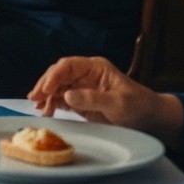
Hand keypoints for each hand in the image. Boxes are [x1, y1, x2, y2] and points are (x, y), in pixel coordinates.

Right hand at [27, 56, 183, 147]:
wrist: (149, 118)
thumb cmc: (138, 105)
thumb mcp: (117, 103)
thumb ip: (92, 99)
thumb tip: (66, 95)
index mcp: (95, 68)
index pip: (68, 66)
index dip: (54, 75)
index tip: (45, 89)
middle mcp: (86, 75)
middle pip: (59, 74)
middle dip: (45, 84)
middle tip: (35, 98)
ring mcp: (82, 87)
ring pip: (57, 86)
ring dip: (46, 95)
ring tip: (39, 107)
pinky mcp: (81, 100)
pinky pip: (61, 98)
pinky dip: (52, 103)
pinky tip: (46, 110)